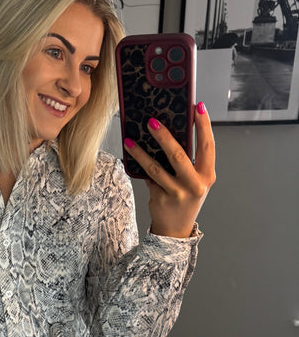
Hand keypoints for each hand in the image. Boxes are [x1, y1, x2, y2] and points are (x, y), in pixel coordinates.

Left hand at [124, 102, 214, 237]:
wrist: (176, 229)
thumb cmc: (185, 198)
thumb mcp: (193, 181)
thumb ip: (188, 162)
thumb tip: (170, 133)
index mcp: (207, 176)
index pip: (208, 146)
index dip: (204, 125)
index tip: (198, 106)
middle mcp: (195, 185)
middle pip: (179, 155)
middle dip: (164, 136)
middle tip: (152, 121)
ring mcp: (177, 193)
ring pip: (156, 168)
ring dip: (141, 153)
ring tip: (129, 140)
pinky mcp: (160, 199)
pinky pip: (148, 178)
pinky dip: (139, 167)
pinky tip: (129, 156)